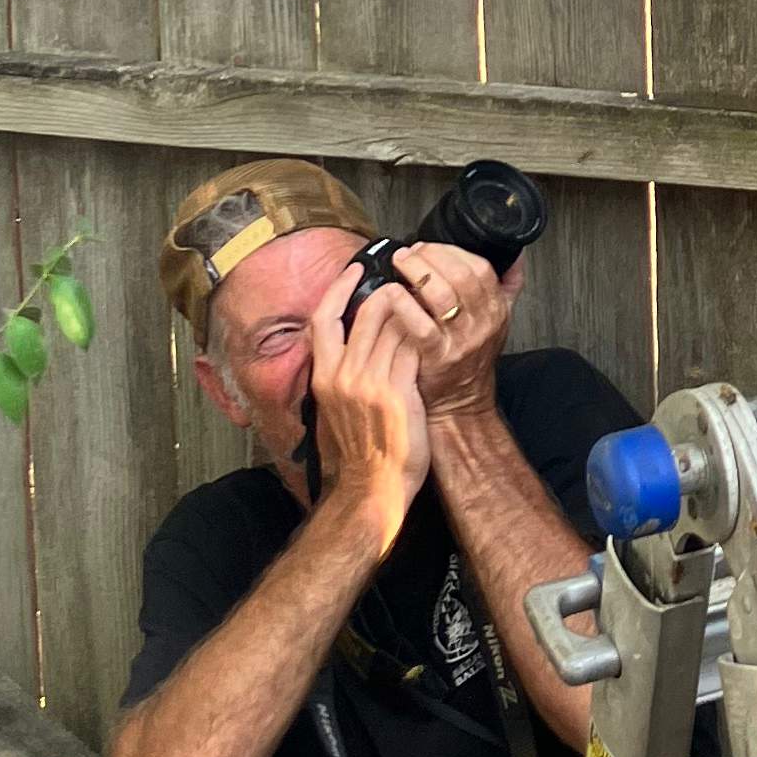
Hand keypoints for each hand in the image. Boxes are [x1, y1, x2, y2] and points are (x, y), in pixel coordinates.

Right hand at [305, 252, 436, 549]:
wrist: (373, 486)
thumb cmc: (359, 446)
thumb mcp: (336, 405)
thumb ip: (340, 370)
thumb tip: (351, 336)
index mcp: (324, 375)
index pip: (324, 318)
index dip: (339, 289)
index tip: (354, 270)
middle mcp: (344, 374)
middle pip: (366, 313)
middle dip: (389, 291)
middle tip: (403, 281)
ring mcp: (371, 383)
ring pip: (395, 325)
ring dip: (412, 311)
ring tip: (423, 304)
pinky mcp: (399, 392)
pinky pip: (414, 349)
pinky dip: (424, 336)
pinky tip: (433, 332)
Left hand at [398, 242, 519, 419]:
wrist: (461, 403)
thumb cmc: (471, 358)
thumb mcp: (497, 320)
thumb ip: (506, 286)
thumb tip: (514, 254)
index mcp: (497, 309)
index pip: (481, 267)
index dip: (452, 251)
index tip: (428, 245)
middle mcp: (483, 323)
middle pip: (461, 275)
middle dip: (431, 256)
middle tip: (409, 252)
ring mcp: (462, 341)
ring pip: (442, 295)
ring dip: (416, 272)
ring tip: (399, 264)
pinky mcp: (438, 358)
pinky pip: (421, 326)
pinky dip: (404, 305)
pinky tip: (391, 293)